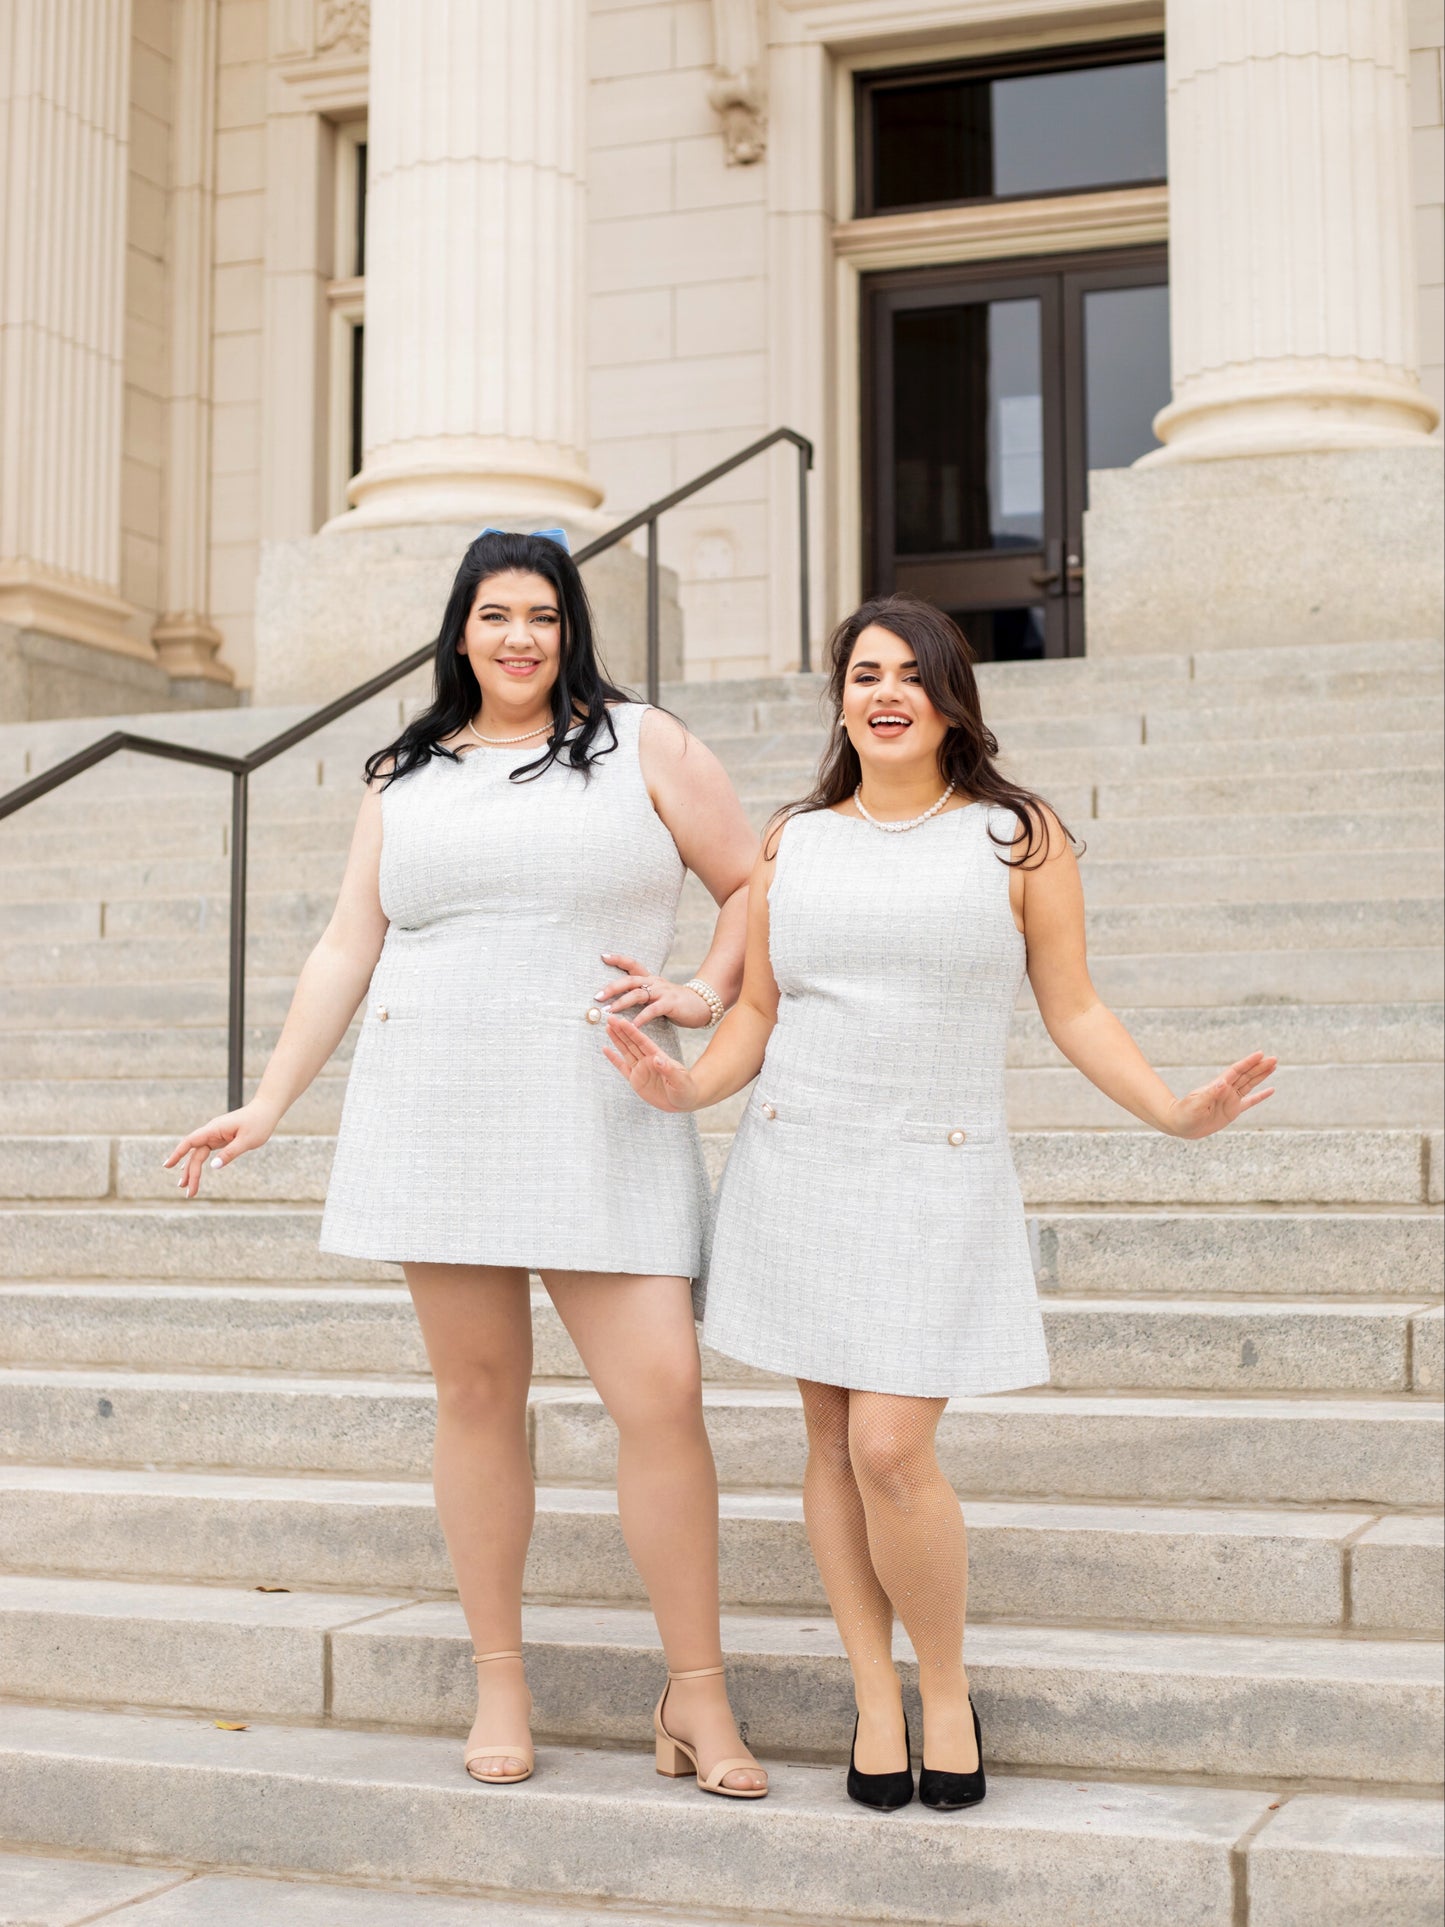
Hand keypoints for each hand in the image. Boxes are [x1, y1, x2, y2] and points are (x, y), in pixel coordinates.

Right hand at [163, 1099, 280, 1196]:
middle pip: (195, 1154)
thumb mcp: (247, 1141)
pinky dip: (199, 1162)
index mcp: (215, 1129)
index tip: (167, 1166)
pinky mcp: (221, 1138)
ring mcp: (216, 1135)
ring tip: (186, 1187)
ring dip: (192, 1170)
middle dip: (189, 1173)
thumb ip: (230, 1153)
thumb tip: (213, 1166)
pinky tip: (191, 1170)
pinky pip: (206, 1152)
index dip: (178, 1153)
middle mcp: (212, 1131)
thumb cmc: (259, 1123)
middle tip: (187, 1192)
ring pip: (199, 1154)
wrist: (266, 1110)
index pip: (190, 1141)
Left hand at [595, 953, 712, 1028]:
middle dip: (612, 987)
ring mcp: (662, 992)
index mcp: (650, 979)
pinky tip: (633, 1025)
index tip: (603, 956)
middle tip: (597, 996)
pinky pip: (653, 1010)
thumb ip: (641, 995)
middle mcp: (654, 982)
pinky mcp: (670, 1003)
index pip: (632, 964)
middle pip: (629, 980)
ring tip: (609, 1011)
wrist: (701, 1005)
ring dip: (621, 1002)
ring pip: (638, 994)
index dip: (618, 959)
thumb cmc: (675, 1003)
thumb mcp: (657, 994)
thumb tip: (618, 1000)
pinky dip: (642, 1017)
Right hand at [603, 1015, 700, 1111]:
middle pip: (632, 1042)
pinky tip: (606, 1049)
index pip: (642, 1042)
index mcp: (658, 1057)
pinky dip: (613, 1059)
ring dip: (617, 1039)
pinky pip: (622, 1067)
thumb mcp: (680, 1080)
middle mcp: (647, 1060)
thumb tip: (657, 1058)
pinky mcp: (636, 1080)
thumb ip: (668, 1069)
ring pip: (625, 1051)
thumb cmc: (686, 1089)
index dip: (632, 1031)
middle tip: (610, 1018)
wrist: (684, 1101)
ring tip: (608, 1027)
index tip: (622, 1021)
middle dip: (621, 1030)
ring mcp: (641, 1069)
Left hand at [1168, 1053, 1276, 1138]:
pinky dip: (1260, 1096)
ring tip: (1273, 1067)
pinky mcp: (1232, 1111)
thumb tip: (1223, 1083)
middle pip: (1246, 1075)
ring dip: (1261, 1076)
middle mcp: (1226, 1090)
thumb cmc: (1184, 1113)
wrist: (1179, 1124)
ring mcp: (1230, 1100)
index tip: (1260, 1054)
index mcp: (1218, 1086)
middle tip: (1274, 1058)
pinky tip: (1270, 1090)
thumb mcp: (1196, 1104)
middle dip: (1259, 1067)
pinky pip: (1250, 1102)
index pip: (1236, 1071)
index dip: (1248, 1062)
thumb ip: (1209, 1094)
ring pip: (1250, 1085)